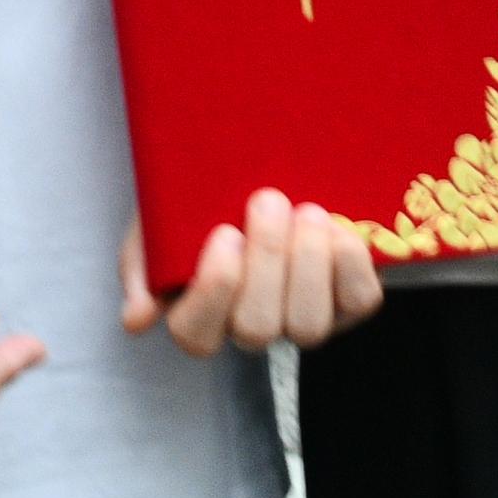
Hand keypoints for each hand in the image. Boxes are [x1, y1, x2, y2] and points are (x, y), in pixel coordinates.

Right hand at [117, 196, 385, 357]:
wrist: (254, 164)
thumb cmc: (199, 198)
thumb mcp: (158, 221)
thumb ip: (142, 266)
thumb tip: (138, 320)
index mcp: (200, 312)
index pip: (195, 334)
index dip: (213, 291)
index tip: (223, 233)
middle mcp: (252, 324)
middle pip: (257, 328)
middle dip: (267, 262)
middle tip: (267, 200)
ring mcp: (303, 316)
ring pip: (308, 325)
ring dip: (309, 264)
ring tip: (306, 211)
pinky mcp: (349, 301)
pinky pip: (359, 301)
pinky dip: (351, 264)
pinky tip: (337, 225)